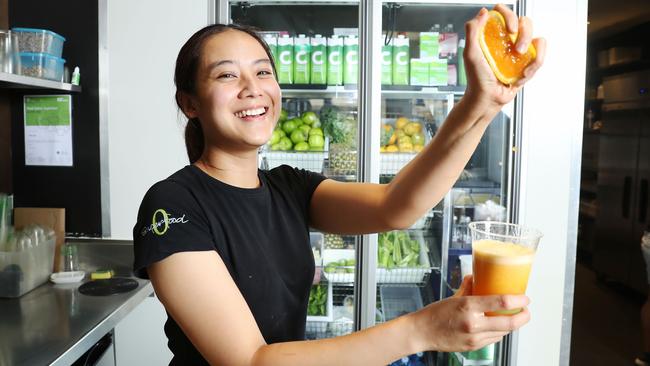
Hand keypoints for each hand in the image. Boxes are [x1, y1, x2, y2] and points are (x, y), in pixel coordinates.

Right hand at [412, 275, 530, 351]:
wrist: (422, 332)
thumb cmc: (434, 314)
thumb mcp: (453, 296)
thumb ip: (468, 286)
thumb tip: (477, 276)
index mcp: (468, 306)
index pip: (501, 303)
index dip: (519, 300)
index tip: (525, 298)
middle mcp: (473, 323)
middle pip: (509, 323)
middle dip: (523, 317)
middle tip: (526, 310)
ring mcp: (474, 337)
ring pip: (504, 332)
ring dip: (512, 325)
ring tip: (513, 316)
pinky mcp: (474, 346)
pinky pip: (494, 339)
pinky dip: (499, 332)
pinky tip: (498, 326)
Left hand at [463, 4, 546, 107]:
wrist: (488, 99)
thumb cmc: (477, 78)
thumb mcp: (470, 54)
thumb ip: (473, 31)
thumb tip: (484, 12)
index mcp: (492, 33)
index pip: (503, 13)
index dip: (510, 16)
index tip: (510, 30)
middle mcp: (506, 39)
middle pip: (525, 21)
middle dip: (526, 34)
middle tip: (518, 50)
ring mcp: (518, 50)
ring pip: (536, 37)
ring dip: (533, 53)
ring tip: (521, 69)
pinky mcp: (527, 61)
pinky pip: (540, 55)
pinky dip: (534, 65)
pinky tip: (522, 75)